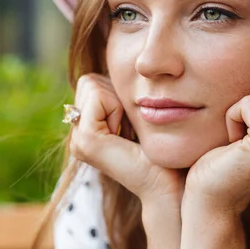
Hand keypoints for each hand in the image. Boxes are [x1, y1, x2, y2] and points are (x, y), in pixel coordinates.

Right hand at [69, 73, 184, 204]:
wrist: (172, 181)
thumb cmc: (164, 149)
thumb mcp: (139, 114)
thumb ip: (124, 95)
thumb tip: (132, 67)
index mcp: (87, 129)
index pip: (91, 82)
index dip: (117, 93)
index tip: (134, 123)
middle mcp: (78, 135)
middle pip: (89, 81)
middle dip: (116, 95)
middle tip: (133, 128)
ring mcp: (78, 140)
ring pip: (91, 84)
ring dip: (118, 102)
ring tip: (131, 133)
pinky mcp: (86, 141)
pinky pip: (98, 97)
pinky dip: (118, 108)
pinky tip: (128, 136)